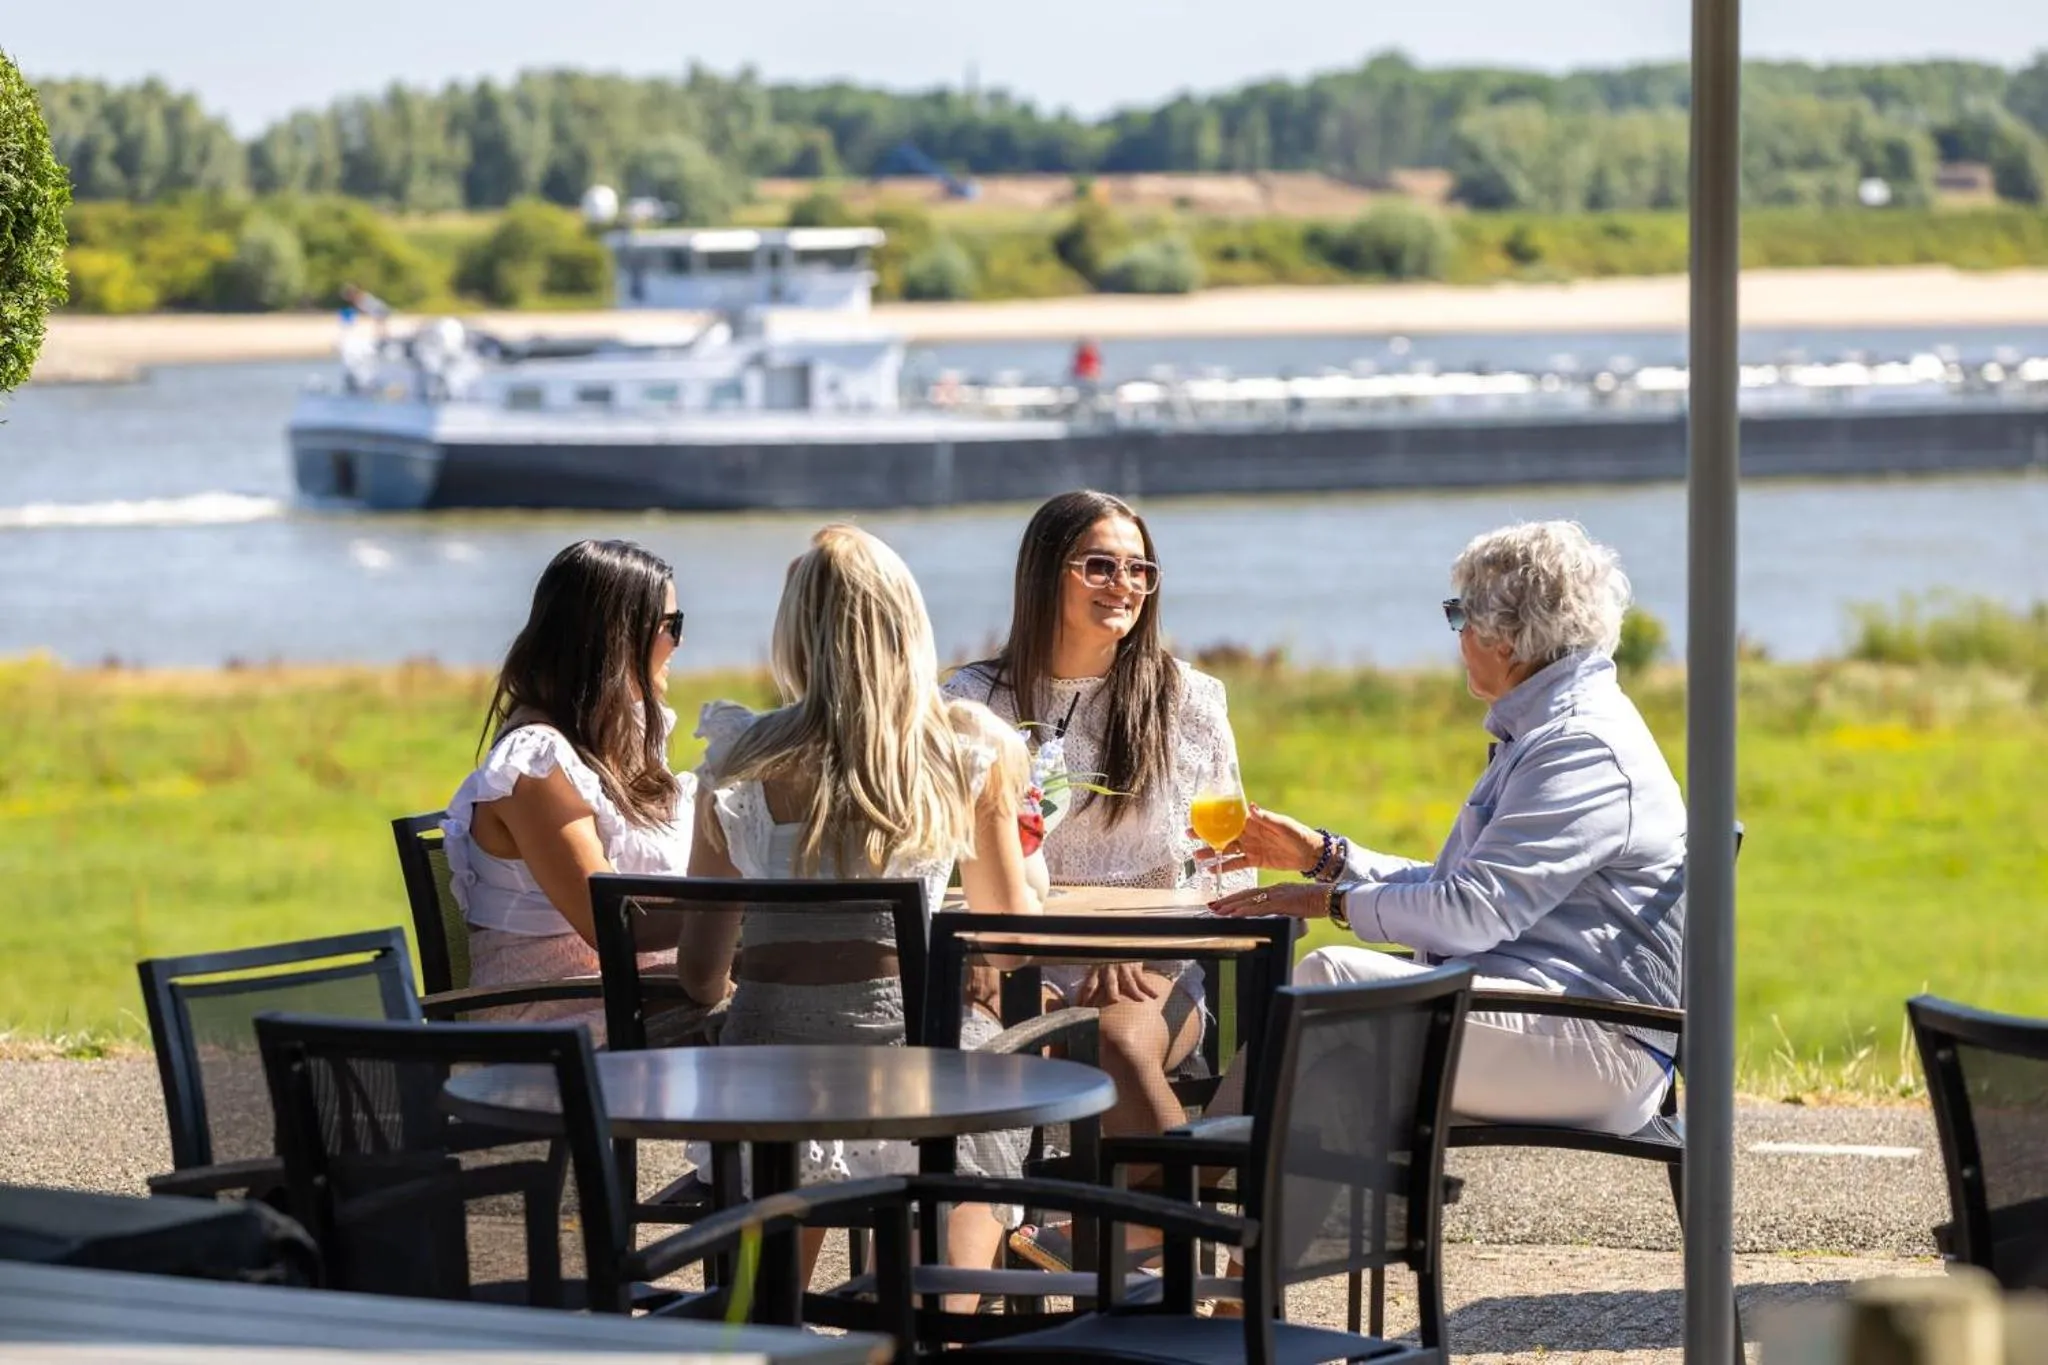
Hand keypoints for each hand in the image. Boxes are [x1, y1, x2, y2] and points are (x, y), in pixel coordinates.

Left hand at [1074, 962, 1164, 1007]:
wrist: (1118, 941)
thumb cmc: (1105, 959)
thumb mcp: (1094, 968)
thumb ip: (1091, 982)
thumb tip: (1080, 1000)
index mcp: (1095, 971)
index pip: (1089, 986)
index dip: (1085, 999)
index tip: (1083, 1012)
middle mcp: (1108, 970)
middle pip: (1109, 983)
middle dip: (1111, 993)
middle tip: (1113, 1003)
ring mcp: (1122, 968)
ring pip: (1129, 982)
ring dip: (1135, 992)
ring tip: (1141, 1001)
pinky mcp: (1134, 967)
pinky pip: (1142, 980)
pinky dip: (1149, 989)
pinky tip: (1155, 996)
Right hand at [1188, 803, 1324, 875]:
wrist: (1310, 854)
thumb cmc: (1299, 834)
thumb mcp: (1284, 825)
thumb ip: (1267, 818)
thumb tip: (1253, 807)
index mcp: (1253, 821)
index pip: (1229, 817)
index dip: (1214, 816)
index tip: (1199, 815)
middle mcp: (1248, 833)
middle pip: (1222, 833)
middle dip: (1206, 834)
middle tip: (1189, 834)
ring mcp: (1250, 847)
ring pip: (1226, 849)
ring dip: (1211, 852)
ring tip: (1196, 857)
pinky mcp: (1254, 861)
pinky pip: (1236, 864)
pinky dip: (1224, 867)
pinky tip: (1211, 870)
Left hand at [1209, 882, 1330, 920]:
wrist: (1332, 897)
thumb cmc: (1318, 901)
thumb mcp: (1296, 904)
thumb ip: (1283, 906)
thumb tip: (1274, 914)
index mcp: (1277, 890)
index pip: (1252, 893)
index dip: (1236, 898)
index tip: (1223, 902)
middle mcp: (1274, 890)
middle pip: (1246, 895)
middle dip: (1228, 901)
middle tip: (1213, 906)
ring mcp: (1278, 896)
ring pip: (1250, 900)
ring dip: (1232, 906)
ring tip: (1218, 911)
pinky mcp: (1283, 903)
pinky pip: (1261, 907)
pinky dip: (1247, 911)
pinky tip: (1236, 914)